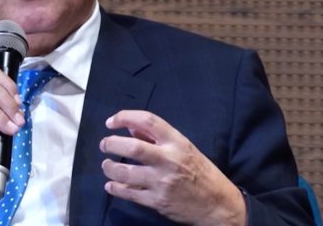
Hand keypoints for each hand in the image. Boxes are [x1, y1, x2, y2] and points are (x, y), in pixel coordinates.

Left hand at [99, 110, 245, 225]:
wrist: (218, 204)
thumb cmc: (201, 172)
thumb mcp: (184, 148)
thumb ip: (157, 137)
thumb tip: (130, 127)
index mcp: (177, 142)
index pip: (148, 121)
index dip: (125, 117)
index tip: (111, 122)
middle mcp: (169, 160)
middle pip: (132, 147)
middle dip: (111, 144)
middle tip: (104, 144)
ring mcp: (162, 182)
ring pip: (126, 173)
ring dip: (110, 168)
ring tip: (107, 165)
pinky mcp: (157, 201)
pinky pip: (129, 194)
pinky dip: (115, 189)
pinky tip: (111, 185)